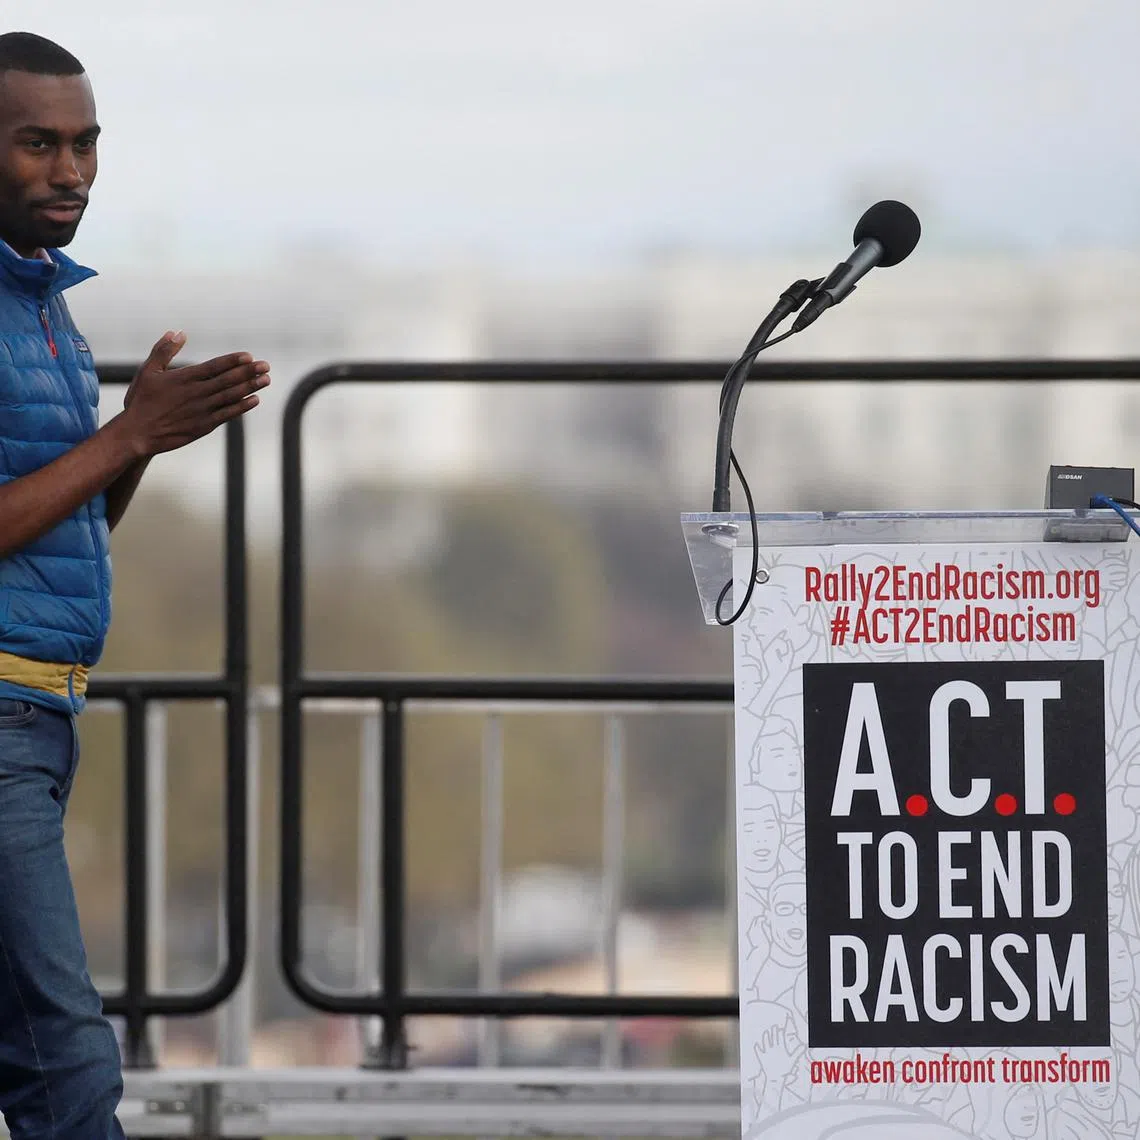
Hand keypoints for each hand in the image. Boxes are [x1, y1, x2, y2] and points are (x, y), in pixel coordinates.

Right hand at [117, 331, 269, 456]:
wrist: (138, 432)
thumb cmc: (142, 400)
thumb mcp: (148, 370)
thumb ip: (164, 350)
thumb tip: (178, 332)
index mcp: (184, 378)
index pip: (214, 366)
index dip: (233, 361)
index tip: (249, 356)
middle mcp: (196, 393)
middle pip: (228, 380)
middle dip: (249, 372)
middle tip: (266, 365)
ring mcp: (202, 410)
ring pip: (231, 396)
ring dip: (250, 387)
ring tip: (266, 379)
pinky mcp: (204, 426)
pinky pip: (227, 414)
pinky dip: (242, 407)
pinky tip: (255, 399)